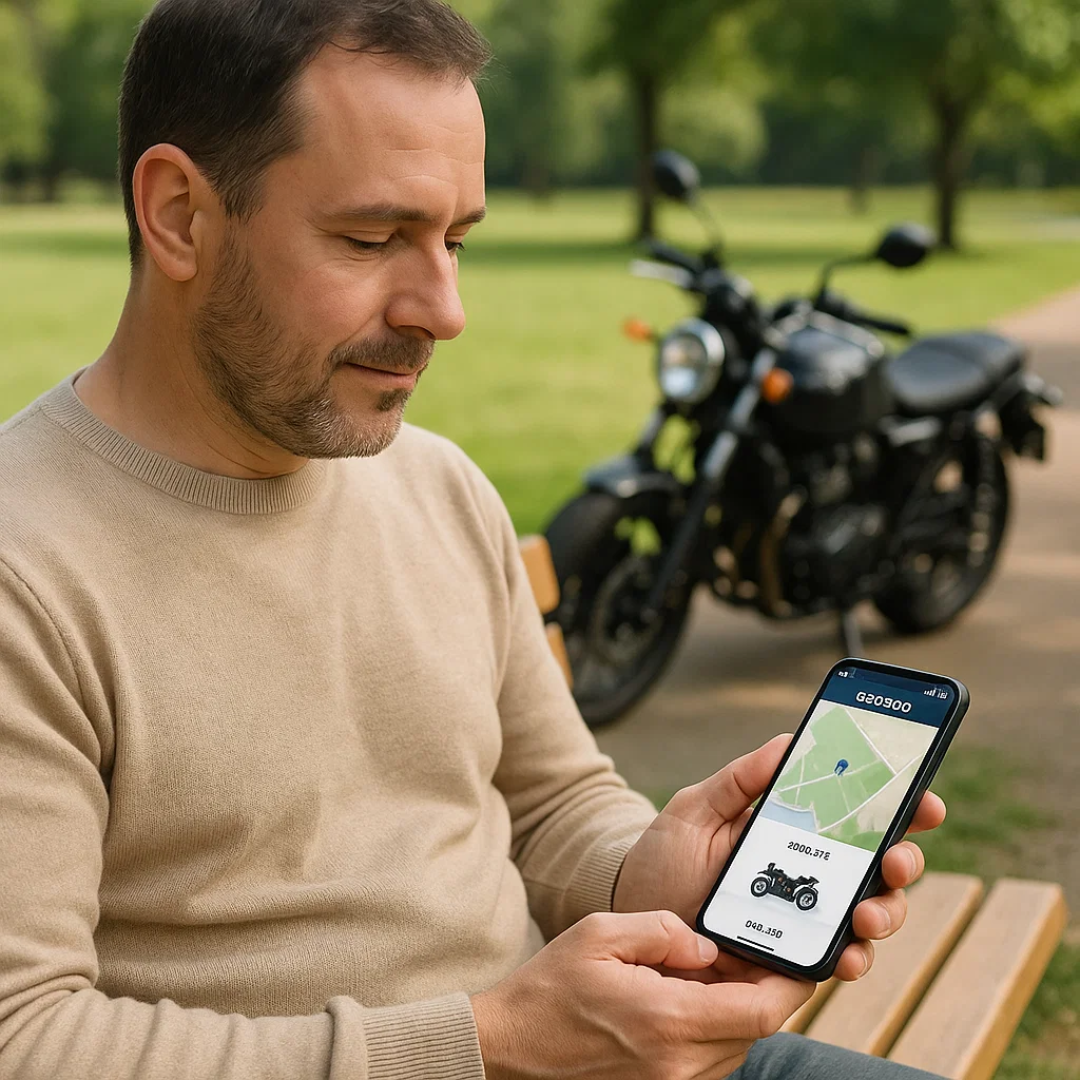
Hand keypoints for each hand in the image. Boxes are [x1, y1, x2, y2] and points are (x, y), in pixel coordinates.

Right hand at [472, 909, 813, 1079]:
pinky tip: (687, 1000)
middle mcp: (678, 1066)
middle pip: (753, 1032)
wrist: (509, 1049)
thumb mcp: (600, 935)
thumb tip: (706, 945)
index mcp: (667, 1022)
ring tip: (712, 973)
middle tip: (752, 953)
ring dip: (737, 1011)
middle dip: (762, 992)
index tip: (799, 958)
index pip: (759, 1012)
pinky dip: (712, 1029)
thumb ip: (663, 931)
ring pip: (734, 1048)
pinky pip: (709, 1061)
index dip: (789, 984)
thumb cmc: (549, 989)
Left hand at [613, 734, 946, 981]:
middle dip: (904, 861)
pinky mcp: (793, 959)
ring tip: (866, 912)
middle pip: (881, 867)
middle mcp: (810, 874)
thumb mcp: (695, 809)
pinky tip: (848, 953)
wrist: (630, 916)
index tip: (922, 800)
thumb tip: (788, 741)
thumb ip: (739, 779)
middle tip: (895, 859)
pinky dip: (853, 958)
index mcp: (794, 831)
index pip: (859, 817)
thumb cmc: (663, 858)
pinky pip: (838, 960)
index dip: (900, 808)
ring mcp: (806, 917)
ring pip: (872, 915)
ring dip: (886, 912)